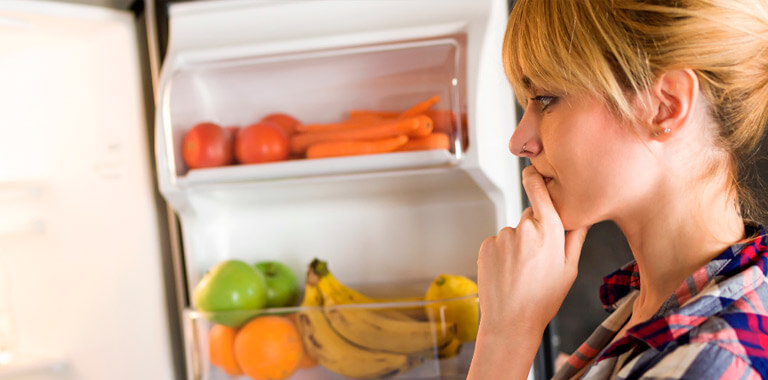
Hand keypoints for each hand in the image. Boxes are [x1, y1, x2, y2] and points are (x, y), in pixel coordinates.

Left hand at [477, 165, 589, 342]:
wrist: (510, 322)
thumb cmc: (544, 299)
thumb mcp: (569, 269)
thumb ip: (576, 236)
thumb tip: (585, 213)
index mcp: (550, 232)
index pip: (540, 192)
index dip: (536, 178)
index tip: (533, 170)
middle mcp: (524, 229)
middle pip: (531, 216)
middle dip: (535, 229)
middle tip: (538, 259)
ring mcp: (503, 237)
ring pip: (514, 232)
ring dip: (518, 245)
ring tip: (522, 271)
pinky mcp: (487, 245)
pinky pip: (498, 242)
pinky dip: (503, 253)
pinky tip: (508, 273)